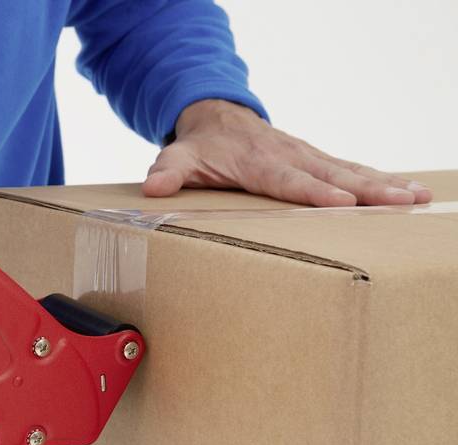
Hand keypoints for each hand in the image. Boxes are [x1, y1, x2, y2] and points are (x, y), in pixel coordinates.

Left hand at [143, 99, 433, 206]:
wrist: (216, 118)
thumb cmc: (199, 146)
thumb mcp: (177, 157)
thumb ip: (168, 172)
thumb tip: (152, 186)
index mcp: (258, 162)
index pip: (288, 180)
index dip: (313, 192)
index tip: (340, 202)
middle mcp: (289, 156)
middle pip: (331, 175)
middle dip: (367, 190)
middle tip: (400, 201)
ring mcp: (307, 156)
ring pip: (349, 171)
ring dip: (384, 185)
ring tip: (417, 198)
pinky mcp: (316, 160)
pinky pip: (352, 169)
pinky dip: (380, 179)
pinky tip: (409, 193)